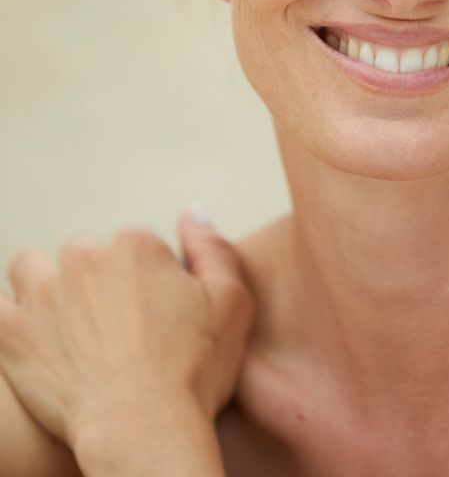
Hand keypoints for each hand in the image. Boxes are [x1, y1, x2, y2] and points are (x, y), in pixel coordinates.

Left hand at [0, 212, 253, 452]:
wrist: (144, 432)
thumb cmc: (193, 372)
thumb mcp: (232, 303)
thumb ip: (212, 248)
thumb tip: (191, 212)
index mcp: (135, 246)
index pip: (132, 246)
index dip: (144, 280)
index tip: (151, 315)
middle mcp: (85, 258)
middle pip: (82, 255)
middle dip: (93, 282)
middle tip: (110, 327)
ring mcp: (43, 294)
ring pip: (31, 270)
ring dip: (43, 289)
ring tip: (64, 326)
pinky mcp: (12, 333)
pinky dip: (10, 320)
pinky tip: (30, 338)